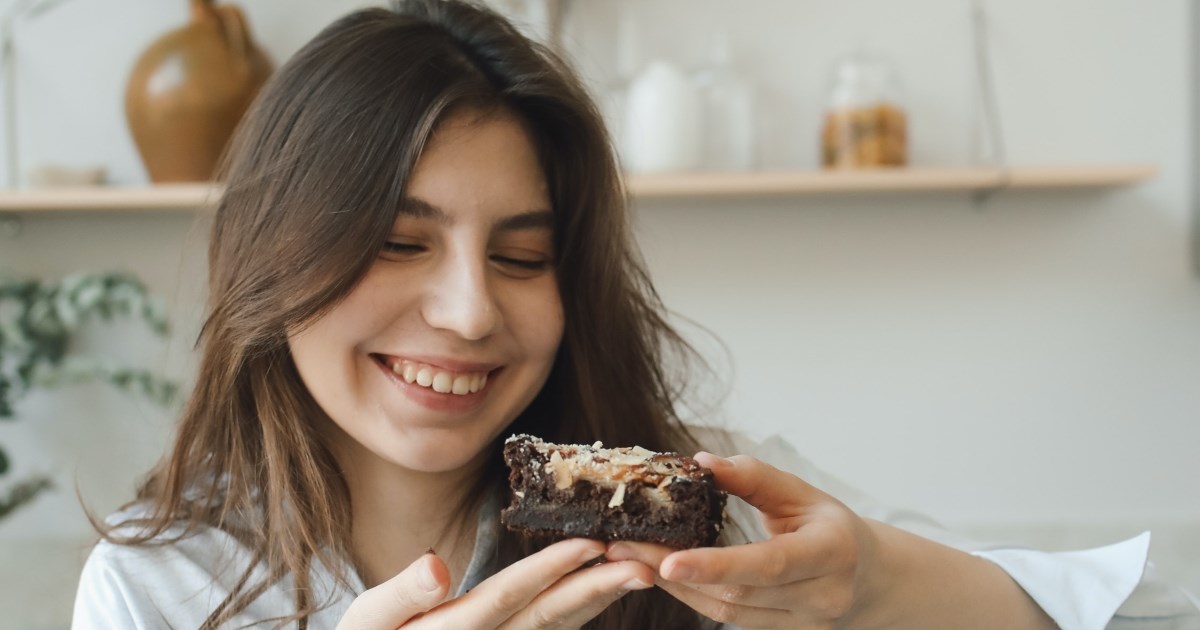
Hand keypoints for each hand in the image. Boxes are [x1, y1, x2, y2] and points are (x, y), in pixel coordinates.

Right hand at [337, 538, 653, 628]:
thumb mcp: (368, 623)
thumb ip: (401, 595)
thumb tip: (436, 565)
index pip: (509, 597)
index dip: (550, 571)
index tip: (589, 544)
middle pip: (549, 617)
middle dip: (597, 588)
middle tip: (643, 564)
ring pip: (560, 628)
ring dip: (600, 600)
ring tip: (640, 573)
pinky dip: (583, 612)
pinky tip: (609, 589)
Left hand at [605, 453, 879, 628]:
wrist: (867, 579)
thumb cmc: (829, 527)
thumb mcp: (800, 493)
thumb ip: (753, 477)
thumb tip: (702, 462)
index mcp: (831, 552)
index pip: (768, 564)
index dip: (717, 565)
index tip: (669, 559)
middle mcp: (822, 597)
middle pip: (737, 595)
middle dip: (673, 571)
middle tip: (622, 545)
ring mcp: (805, 626)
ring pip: (727, 614)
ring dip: (676, 587)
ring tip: (630, 557)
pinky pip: (730, 621)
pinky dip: (694, 597)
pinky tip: (664, 575)